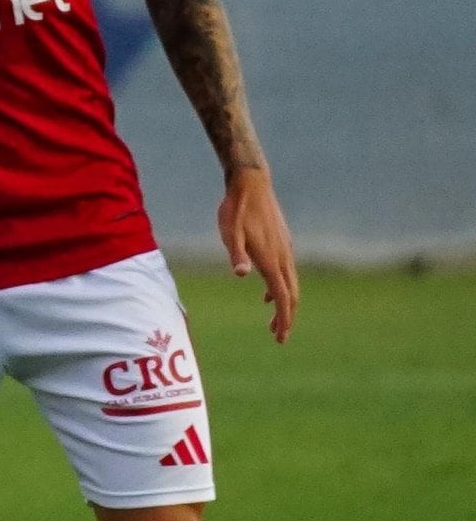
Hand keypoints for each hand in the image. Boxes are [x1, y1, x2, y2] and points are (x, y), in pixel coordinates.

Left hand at [218, 167, 297, 343]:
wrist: (251, 183)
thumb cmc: (235, 209)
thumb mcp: (229, 232)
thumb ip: (236, 253)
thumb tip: (241, 274)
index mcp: (270, 259)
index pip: (283, 297)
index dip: (283, 319)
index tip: (280, 338)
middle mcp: (282, 256)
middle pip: (291, 294)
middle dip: (286, 317)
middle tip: (278, 336)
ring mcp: (285, 249)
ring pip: (290, 283)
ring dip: (284, 303)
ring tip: (272, 319)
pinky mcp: (282, 242)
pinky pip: (285, 272)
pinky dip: (280, 287)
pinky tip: (267, 292)